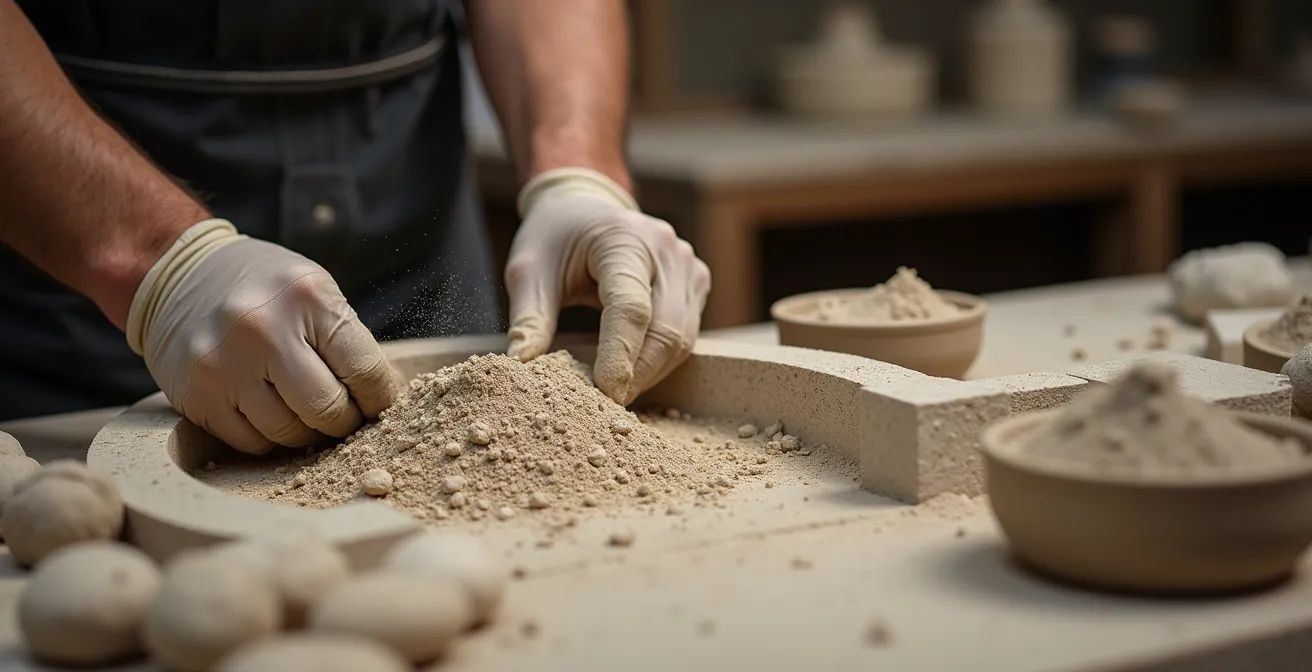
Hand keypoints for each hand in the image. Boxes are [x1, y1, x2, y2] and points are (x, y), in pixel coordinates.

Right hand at [127, 220, 402, 453]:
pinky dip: (270, 436)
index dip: (380, 399)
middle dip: (345, 422)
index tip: (378, 406)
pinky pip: (252, 442)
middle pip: (328, 409)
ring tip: (306, 412)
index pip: (366, 371)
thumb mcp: (315, 292)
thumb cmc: (266, 289)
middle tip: (344, 416)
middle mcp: (262, 330)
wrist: (180, 276)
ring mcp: (224, 364)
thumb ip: (347, 341)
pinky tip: (269, 410)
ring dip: (307, 432)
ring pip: (289, 433)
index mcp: (307, 297)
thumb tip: (384, 403)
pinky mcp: (198, 395)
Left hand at [504, 169, 711, 404]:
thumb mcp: (529, 270)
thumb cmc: (555, 237)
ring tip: (614, 392)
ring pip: (682, 340)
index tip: (604, 394)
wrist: (584, 206)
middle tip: (602, 406)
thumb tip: (521, 367)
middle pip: (666, 331)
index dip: (619, 355)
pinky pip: (686, 336)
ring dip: (649, 373)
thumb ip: (529, 317)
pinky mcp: (696, 283)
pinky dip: (659, 361)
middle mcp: (668, 250)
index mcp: (625, 238)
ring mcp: (689, 266)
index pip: (631, 307)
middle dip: (636, 374)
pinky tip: (631, 371)